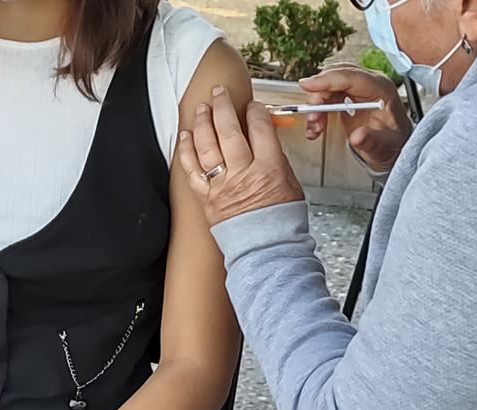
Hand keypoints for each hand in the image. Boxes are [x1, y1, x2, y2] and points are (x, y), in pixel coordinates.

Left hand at [178, 85, 304, 225]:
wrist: (267, 249)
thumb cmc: (281, 221)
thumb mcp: (291, 183)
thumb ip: (276, 158)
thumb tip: (265, 137)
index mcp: (269, 169)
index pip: (259, 128)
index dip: (255, 111)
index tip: (252, 105)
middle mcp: (243, 174)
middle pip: (229, 130)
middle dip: (222, 105)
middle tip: (219, 91)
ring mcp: (222, 185)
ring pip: (207, 145)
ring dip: (202, 122)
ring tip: (201, 108)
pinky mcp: (207, 197)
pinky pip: (192, 169)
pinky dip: (186, 150)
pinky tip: (185, 136)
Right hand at [299, 63, 411, 172]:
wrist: (391, 147)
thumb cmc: (391, 143)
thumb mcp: (383, 146)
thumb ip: (371, 140)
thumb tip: (357, 137)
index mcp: (381, 88)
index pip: (350, 76)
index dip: (327, 80)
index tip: (307, 86)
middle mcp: (369, 83)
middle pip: (336, 77)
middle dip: (318, 95)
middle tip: (313, 116)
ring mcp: (357, 88)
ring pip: (328, 85)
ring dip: (317, 105)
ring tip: (316, 127)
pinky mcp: (348, 95)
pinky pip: (327, 95)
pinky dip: (318, 110)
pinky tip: (317, 126)